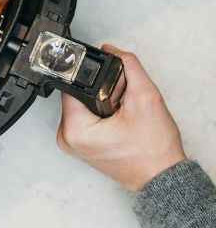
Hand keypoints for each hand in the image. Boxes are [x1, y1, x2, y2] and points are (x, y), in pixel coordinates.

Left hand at [57, 45, 186, 191]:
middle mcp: (67, 137)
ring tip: (120, 114)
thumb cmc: (154, 151)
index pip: (72, 86)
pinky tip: (116, 120)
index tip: (111, 84)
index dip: (93, 78)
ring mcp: (72, 142)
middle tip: (121, 104)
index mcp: (75, 129)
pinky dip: (99, 114)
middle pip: (77, 95)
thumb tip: (113, 51)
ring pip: (81, 105)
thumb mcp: (146, 98)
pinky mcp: (79, 144)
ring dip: (100, 102)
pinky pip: (84, 117)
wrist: (162, 176)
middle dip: (100, 92)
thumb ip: (129, 67)